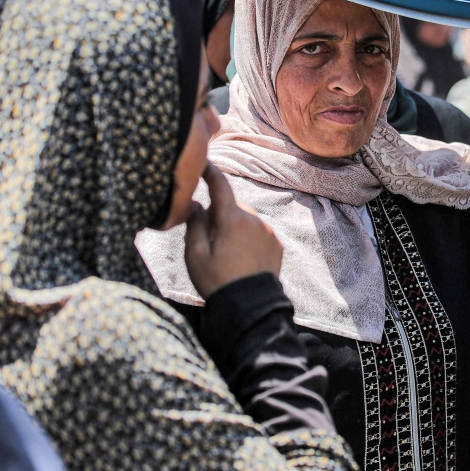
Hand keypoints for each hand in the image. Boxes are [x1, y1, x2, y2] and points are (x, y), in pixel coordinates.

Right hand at [184, 163, 283, 298]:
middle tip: (209, 239)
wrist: (249, 307)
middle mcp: (253, 219)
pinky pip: (257, 231)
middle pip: (231, 205)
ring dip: (234, 226)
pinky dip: (247, 236)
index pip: (220, 185)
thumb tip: (195, 203)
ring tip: (226, 253)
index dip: (210, 172)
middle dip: (219, 214)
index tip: (203, 163)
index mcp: (231, 219)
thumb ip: (193, 223)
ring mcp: (267, 231)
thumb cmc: (216, 281)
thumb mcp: (194, 255)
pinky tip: (241, 258)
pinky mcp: (276, 242)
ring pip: (245, 218)